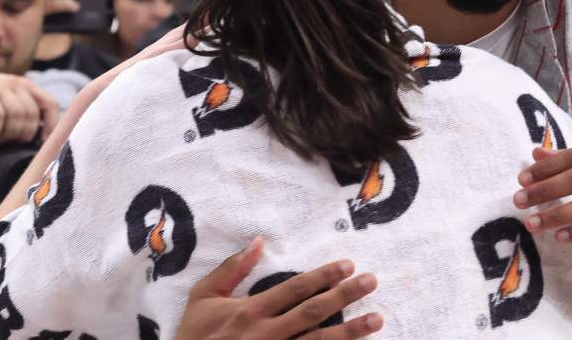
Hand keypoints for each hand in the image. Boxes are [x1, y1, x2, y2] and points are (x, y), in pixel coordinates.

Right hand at [0, 70, 59, 143]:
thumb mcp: (8, 101)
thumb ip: (23, 113)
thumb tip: (38, 140)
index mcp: (28, 87)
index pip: (50, 104)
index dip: (52, 124)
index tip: (44, 141)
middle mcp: (17, 85)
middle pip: (32, 114)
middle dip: (24, 134)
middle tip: (12, 142)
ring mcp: (1, 88)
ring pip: (16, 115)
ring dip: (9, 133)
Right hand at [175, 236, 382, 339]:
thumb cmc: (194, 336)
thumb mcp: (204, 297)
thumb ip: (232, 269)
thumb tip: (258, 241)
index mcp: (250, 312)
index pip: (294, 289)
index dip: (323, 276)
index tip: (347, 265)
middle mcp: (266, 335)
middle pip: (313, 313)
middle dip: (345, 296)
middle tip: (371, 281)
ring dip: (350, 332)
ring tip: (376, 319)